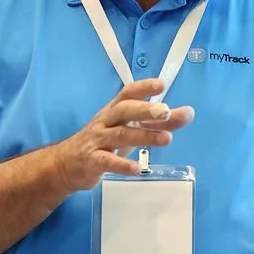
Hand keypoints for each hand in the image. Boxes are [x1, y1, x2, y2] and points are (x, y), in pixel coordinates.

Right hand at [54, 80, 194, 191]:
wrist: (66, 163)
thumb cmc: (103, 142)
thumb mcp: (130, 129)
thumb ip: (159, 122)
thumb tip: (187, 113)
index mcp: (114, 111)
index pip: (127, 94)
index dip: (143, 87)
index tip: (161, 84)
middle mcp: (105, 122)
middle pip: (123, 110)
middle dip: (145, 110)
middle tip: (167, 111)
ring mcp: (97, 141)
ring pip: (120, 135)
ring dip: (144, 136)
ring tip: (166, 139)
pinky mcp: (92, 161)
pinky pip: (107, 161)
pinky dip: (122, 165)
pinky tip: (137, 168)